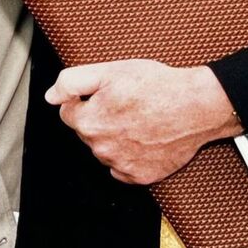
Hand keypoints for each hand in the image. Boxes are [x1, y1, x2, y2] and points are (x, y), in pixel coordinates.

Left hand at [45, 59, 240, 184]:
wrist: (196, 106)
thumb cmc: (156, 85)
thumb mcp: (109, 71)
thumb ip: (72, 82)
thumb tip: (51, 96)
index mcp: (89, 122)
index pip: (68, 113)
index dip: (85, 99)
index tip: (105, 93)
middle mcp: (101, 148)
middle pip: (87, 131)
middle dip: (100, 117)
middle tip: (126, 103)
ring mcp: (122, 165)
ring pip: (105, 149)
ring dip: (115, 136)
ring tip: (139, 119)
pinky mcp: (141, 176)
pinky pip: (123, 168)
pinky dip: (130, 155)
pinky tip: (144, 138)